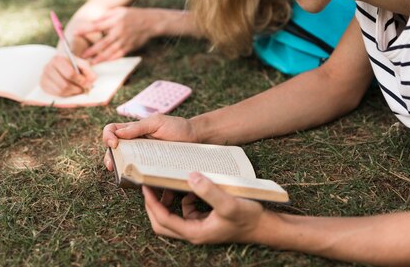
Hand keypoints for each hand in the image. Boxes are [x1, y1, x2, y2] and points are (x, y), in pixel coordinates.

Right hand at [40, 54, 95, 96]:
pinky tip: (70, 90)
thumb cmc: (75, 65)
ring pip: (60, 91)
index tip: (87, 83)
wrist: (63, 65)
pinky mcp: (43, 85)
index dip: (80, 81)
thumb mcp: (83, 65)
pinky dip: (66, 94)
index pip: (70, 74)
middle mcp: (48, 67)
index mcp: (58, 59)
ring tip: (78, 90)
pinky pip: (56, 94)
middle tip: (83, 89)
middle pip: (65, 85)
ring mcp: (44, 76)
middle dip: (77, 89)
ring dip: (72, 92)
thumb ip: (89, 72)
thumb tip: (90, 81)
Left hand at [76, 6, 156, 63]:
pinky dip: (111, 59)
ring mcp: (125, 40)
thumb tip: (93, 21)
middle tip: (81, 56)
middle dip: (91, 50)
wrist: (151, 22)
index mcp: (115, 21)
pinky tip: (104, 61)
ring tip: (90, 62)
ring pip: (110, 52)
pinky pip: (119, 55)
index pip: (97, 26)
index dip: (85, 30)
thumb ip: (106, 16)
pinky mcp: (130, 47)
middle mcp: (119, 32)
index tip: (75, 33)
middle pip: (102, 43)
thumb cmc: (133, 15)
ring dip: (99, 58)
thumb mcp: (120, 10)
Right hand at [102, 115, 197, 170]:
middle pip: (113, 150)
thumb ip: (138, 127)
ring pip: (124, 164)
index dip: (107, 136)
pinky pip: (138, 174)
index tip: (114, 143)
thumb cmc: (177, 127)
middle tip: (112, 165)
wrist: (195, 138)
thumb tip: (118, 134)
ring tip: (122, 174)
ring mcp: (142, 156)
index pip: (111, 130)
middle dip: (109, 158)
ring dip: (119, 169)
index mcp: (133, 130)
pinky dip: (135, 178)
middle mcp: (134, 143)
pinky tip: (136, 181)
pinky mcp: (150, 168)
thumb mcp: (157, 122)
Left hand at [142, 172, 264, 243]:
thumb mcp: (228, 202)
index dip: (152, 204)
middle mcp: (195, 233)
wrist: (264, 226)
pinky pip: (188, 211)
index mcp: (195, 232)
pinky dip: (185, 200)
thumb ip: (209, 190)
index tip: (145, 187)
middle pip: (163, 223)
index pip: (164, 220)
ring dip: (169, 202)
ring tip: (169, 184)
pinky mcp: (206, 221)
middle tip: (150, 187)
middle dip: (154, 206)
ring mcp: (200, 227)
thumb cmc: (248, 217)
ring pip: (174, 217)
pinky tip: (193, 188)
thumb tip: (191, 176)